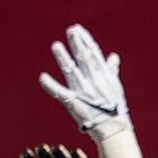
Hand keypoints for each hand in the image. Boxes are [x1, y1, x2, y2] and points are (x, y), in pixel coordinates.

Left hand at [39, 24, 131, 140]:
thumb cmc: (114, 108)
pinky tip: (42, 77)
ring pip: (72, 71)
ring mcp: (83, 91)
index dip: (85, 40)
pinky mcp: (74, 103)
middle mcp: (93, 81)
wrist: (112, 128)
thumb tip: (113, 56)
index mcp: (103, 76)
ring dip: (63, 58)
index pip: (94, 53)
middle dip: (76, 43)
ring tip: (56, 46)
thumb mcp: (115, 86)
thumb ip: (111, 70)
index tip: (78, 30)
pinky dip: (51, 85)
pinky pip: (60, 93)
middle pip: (84, 58)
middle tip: (70, 30)